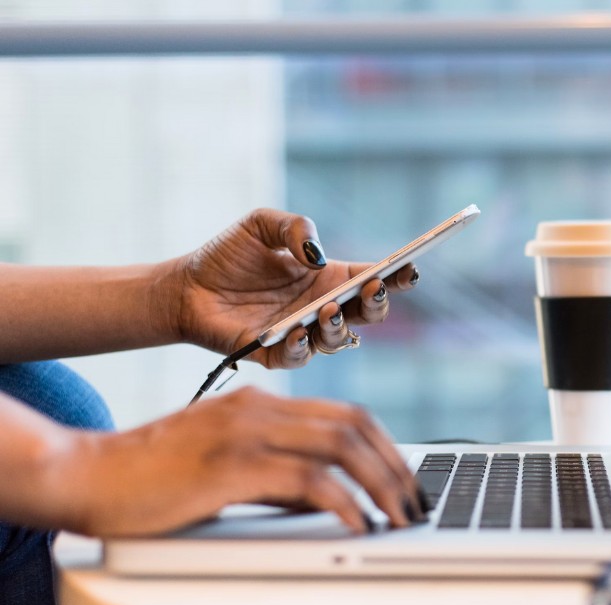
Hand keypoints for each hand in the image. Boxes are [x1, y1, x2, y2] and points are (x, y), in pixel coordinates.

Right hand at [61, 387, 422, 536]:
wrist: (85, 475)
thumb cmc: (151, 477)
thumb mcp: (225, 465)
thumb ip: (276, 473)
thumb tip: (326, 499)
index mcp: (260, 403)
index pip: (345, 413)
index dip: (386, 446)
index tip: (405, 479)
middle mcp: (259, 408)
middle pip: (354, 425)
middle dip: (396, 466)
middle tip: (414, 502)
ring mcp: (245, 432)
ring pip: (341, 446)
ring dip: (381, 484)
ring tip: (398, 517)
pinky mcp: (231, 465)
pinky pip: (307, 480)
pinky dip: (343, 502)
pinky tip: (357, 523)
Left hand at [170, 208, 419, 367]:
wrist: (185, 287)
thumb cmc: (227, 256)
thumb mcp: (261, 224)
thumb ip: (294, 227)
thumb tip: (317, 255)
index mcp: (329, 278)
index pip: (373, 279)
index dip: (396, 276)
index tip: (409, 268)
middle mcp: (322, 308)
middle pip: (368, 314)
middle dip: (377, 303)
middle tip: (372, 288)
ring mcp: (302, 333)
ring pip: (339, 340)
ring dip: (340, 326)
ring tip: (328, 309)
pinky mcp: (274, 354)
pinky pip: (298, 357)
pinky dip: (302, 346)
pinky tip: (297, 330)